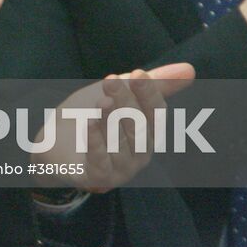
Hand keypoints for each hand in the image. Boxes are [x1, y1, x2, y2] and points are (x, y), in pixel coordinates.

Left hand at [33, 63, 195, 193]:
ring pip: (121, 145)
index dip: (149, 93)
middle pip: (138, 127)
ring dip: (111, 122)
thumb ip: (153, 83)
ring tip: (102, 102)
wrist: (55, 141)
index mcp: (148, 131)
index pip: (156, 113)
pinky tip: (89, 124)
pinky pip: (100, 163)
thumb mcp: (119, 92)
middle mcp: (139, 152)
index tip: (137, 73)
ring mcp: (120, 168)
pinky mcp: (97, 177)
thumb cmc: (93, 114)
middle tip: (111, 81)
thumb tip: (191, 69)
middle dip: (126, 102)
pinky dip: (96, 144)